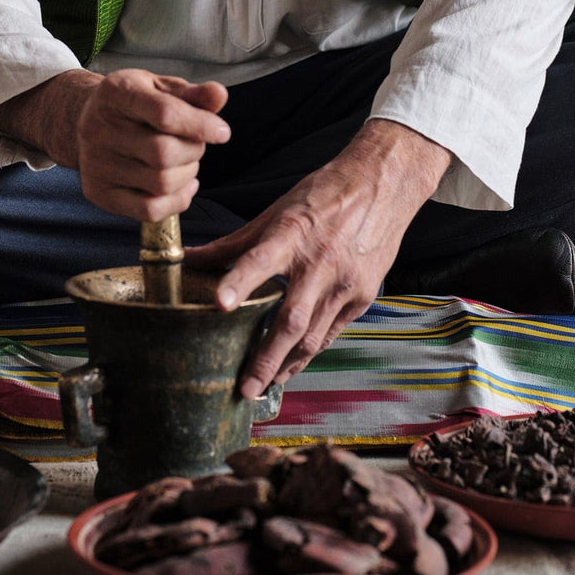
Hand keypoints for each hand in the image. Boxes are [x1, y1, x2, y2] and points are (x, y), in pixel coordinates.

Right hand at [0, 68, 230, 218]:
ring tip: (186, 161)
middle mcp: (98, 128)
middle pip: (163, 153)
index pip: (164, 113)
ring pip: (160, 183)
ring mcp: (96, 164)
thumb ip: (192, 94)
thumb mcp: (161, 88)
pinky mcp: (98, 193)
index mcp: (116, 93)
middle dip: (194, 151)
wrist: (87, 119)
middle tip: (196, 144)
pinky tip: (184, 185)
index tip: (222, 132)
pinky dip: (178, 201)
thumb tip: (219, 94)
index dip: (200, 125)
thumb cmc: (136, 103)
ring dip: (188, 174)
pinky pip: (149, 210)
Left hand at [184, 120, 450, 397]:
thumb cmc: (324, 194)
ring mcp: (344, 283)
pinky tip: (294, 362)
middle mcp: (319, 263)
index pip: (260, 259)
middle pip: (291, 320)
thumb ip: (235, 243)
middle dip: (266, 359)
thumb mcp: (277, 211)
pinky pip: (332, 331)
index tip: (219, 305)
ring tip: (265, 385)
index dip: (238, 282)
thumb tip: (191, 259)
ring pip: (313, 336)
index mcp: (292, 233)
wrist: (382, 185)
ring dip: (288, 364)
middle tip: (244, 389)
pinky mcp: (363, 295)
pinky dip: (311, 349)